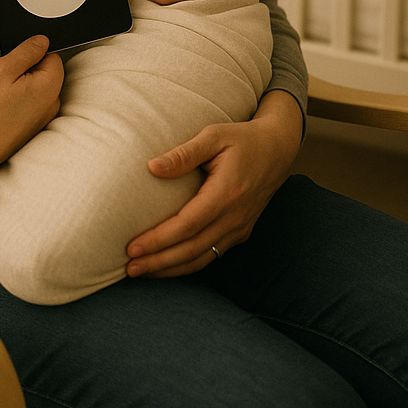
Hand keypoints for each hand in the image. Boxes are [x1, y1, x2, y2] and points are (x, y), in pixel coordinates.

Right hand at [0, 35, 64, 179]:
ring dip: (18, 89)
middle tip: (2, 82)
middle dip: (24, 72)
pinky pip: (27, 107)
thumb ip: (26, 51)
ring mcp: (42, 119)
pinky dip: (15, 105)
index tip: (12, 64)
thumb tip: (42, 41)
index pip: (51, 55)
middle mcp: (52, 104)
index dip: (29, 55)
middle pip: (43, 73)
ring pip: (34, 90)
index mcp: (50, 86)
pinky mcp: (31, 130)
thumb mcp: (2, 69)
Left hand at [125, 90, 302, 277]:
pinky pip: (212, 254)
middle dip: (159, 262)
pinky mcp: (241, 231)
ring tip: (141, 272)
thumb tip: (152, 167)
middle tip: (129, 268)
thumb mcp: (214, 136)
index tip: (132, 247)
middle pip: (192, 249)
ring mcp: (240, 227)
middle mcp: (235, 216)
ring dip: (171, 269)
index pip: (187, 224)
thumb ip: (184, 153)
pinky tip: (167, 265)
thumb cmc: (242, 138)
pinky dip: (188, 264)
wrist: (277, 149)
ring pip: (202, 258)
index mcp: (227, 193)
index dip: (159, 239)